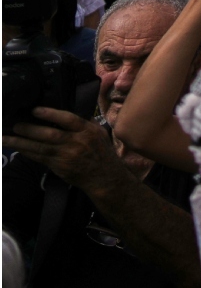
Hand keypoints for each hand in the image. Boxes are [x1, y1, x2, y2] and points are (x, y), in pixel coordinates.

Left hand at [1, 111, 124, 192]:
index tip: (35, 110)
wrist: (104, 177)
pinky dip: (27, 152)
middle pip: (50, 135)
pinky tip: (17, 148)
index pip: (68, 119)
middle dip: (30, 130)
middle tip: (15, 125)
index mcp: (88, 131)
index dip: (51, 114)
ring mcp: (67, 156)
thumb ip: (84, 123)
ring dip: (21, 143)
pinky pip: (39, 158)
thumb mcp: (99, 133)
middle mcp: (77, 143)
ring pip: (40, 148)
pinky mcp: (59, 167)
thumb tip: (67, 112)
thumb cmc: (102, 152)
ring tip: (6, 137)